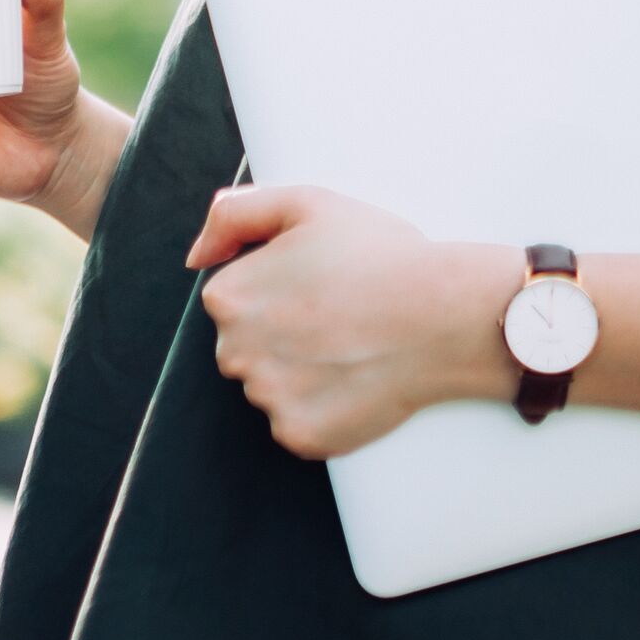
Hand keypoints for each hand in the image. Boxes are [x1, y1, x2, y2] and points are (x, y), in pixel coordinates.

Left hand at [186, 185, 518, 459]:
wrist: (444, 315)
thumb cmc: (382, 256)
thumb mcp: (306, 203)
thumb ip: (235, 215)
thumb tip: (196, 256)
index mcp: (229, 298)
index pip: (235, 302)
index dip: (281, 290)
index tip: (320, 285)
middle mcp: (235, 353)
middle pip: (248, 348)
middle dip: (284, 334)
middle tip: (340, 316)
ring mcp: (267, 399)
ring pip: (273, 387)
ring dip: (303, 373)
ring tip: (353, 346)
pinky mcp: (299, 436)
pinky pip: (299, 424)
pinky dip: (324, 409)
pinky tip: (357, 380)